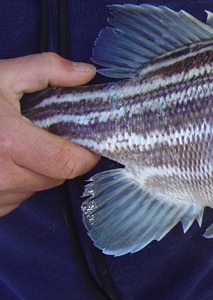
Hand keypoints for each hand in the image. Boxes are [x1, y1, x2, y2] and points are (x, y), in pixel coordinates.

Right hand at [0, 53, 99, 215]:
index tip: (85, 140)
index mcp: (8, 143)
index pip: (70, 163)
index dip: (85, 153)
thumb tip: (85, 73)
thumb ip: (45, 70)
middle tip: (44, 135)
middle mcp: (1, 176)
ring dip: (38, 170)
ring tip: (16, 145)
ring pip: (38, 188)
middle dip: (60, 157)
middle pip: (58, 176)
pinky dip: (18, 181)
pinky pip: (17, 197)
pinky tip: (1, 161)